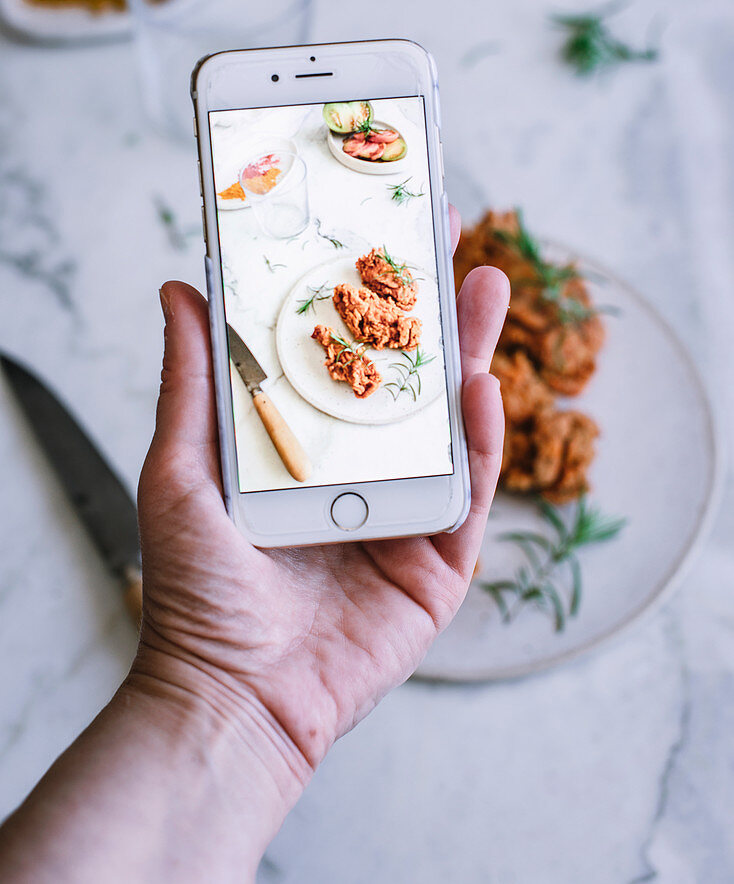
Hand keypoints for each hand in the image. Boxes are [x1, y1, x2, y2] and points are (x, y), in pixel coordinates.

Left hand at [134, 210, 508, 803]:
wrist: (232, 695)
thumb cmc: (197, 589)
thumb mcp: (184, 468)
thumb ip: (193, 381)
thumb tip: (180, 290)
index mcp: (307, 447)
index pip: (344, 358)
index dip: (364, 298)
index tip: (378, 235)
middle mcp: (361, 472)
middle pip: (408, 380)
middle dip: (433, 312)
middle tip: (450, 243)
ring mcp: (406, 514)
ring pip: (451, 425)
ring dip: (472, 354)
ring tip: (484, 287)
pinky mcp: (440, 563)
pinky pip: (471, 494)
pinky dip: (483, 442)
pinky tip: (482, 388)